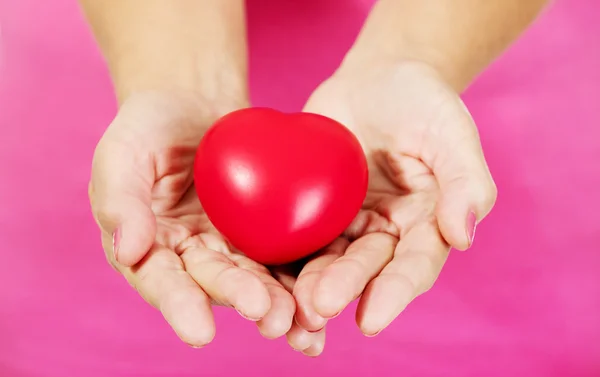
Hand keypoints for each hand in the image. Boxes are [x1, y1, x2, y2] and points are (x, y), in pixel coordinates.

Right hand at [89, 91, 295, 345]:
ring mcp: (229, 244)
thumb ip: (120, 200)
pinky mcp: (262, 230)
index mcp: (149, 248)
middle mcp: (191, 255)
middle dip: (241, 300)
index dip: (180, 305)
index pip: (161, 280)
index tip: (200, 331)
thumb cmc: (148, 126)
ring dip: (278, 301)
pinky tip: (324, 292)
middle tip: (268, 316)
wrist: (192, 102)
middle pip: (216, 283)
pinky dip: (302, 273)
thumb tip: (129, 252)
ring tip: (301, 320)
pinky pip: (283, 251)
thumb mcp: (122, 153)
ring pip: (255, 276)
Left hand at [291, 61, 496, 339]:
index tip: (370, 321)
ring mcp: (346, 222)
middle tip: (316, 307)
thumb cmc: (423, 102)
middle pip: (364, 268)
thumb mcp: (453, 132)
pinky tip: (261, 274)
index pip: (413, 265)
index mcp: (425, 225)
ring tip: (289, 305)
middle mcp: (386, 232)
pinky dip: (282, 256)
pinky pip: (296, 233)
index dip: (393, 293)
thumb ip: (466, 182)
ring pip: (327, 259)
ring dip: (309, 285)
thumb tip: (463, 237)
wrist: (378, 77)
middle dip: (342, 289)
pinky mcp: (312, 207)